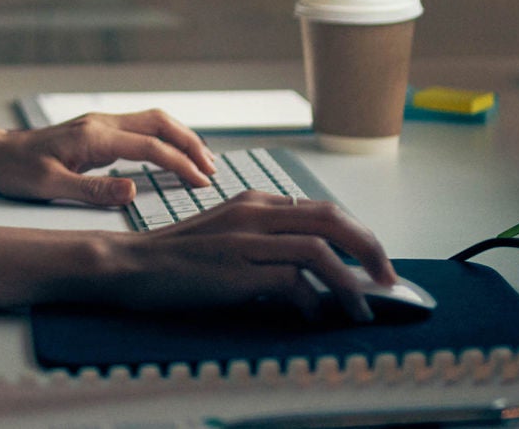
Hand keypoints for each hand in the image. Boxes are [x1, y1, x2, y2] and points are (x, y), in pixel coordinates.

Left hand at [0, 110, 219, 207]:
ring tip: (202, 161)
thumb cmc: (17, 171)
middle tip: (213, 169)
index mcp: (94, 136)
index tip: (203, 183)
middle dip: (190, 143)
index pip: (150, 148)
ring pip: (152, 121)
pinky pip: (140, 128)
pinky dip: (164, 138)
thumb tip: (132, 190)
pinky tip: (172, 155)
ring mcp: (100, 124)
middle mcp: (101, 123)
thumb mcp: (50, 187)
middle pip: (159, 123)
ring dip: (180, 138)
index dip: (180, 164)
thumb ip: (92, 189)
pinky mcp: (97, 131)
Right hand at [118, 191, 398, 319]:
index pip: (323, 209)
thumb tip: (311, 268)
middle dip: (370, 249)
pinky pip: (292, 281)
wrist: (129, 265)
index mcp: (254, 202)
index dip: (358, 235)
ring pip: (319, 250)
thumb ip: (264, 239)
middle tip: (389, 279)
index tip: (375, 262)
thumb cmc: (176, 258)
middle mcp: (255, 213)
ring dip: (350, 284)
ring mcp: (245, 240)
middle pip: (332, 219)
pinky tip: (314, 317)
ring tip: (361, 310)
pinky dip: (312, 302)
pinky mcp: (235, 270)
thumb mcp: (225, 235)